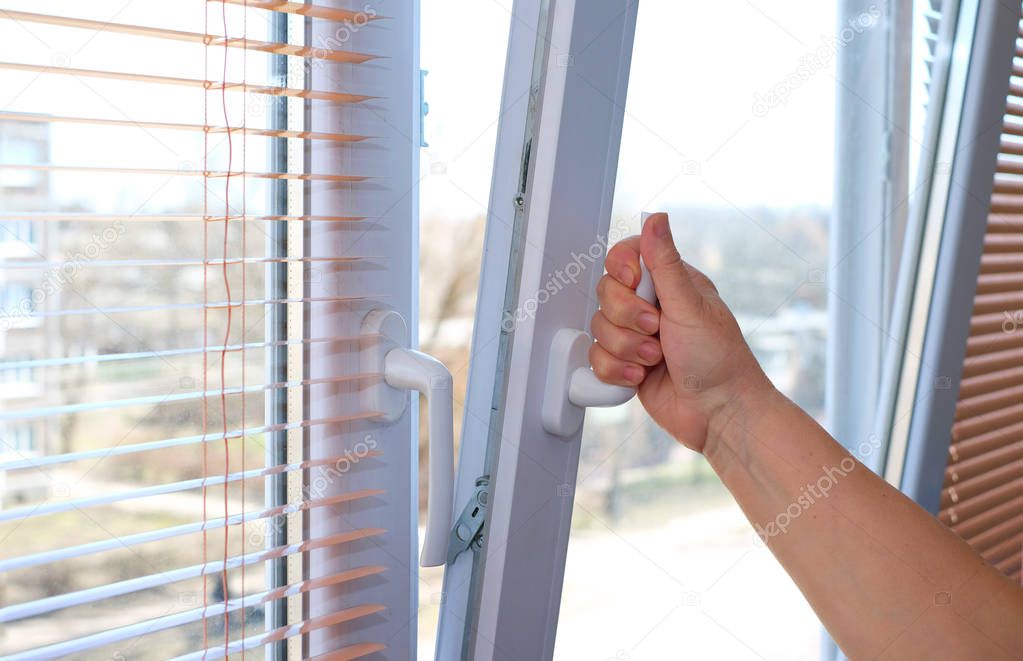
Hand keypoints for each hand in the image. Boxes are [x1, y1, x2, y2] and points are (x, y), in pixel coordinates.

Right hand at [591, 213, 771, 452]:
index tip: (633, 283)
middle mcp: (651, 306)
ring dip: (626, 349)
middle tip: (656, 331)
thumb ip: (666, 263)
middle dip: (627, 318)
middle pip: (606, 293)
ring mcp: (636, 336)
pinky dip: (617, 371)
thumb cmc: (719, 360)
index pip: (626, 256)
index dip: (621, 269)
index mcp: (670, 283)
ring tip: (655, 359)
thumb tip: (655, 219)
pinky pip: (597, 359)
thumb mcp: (690, 306)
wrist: (718, 414)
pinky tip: (642, 378)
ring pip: (599, 328)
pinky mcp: (626, 365)